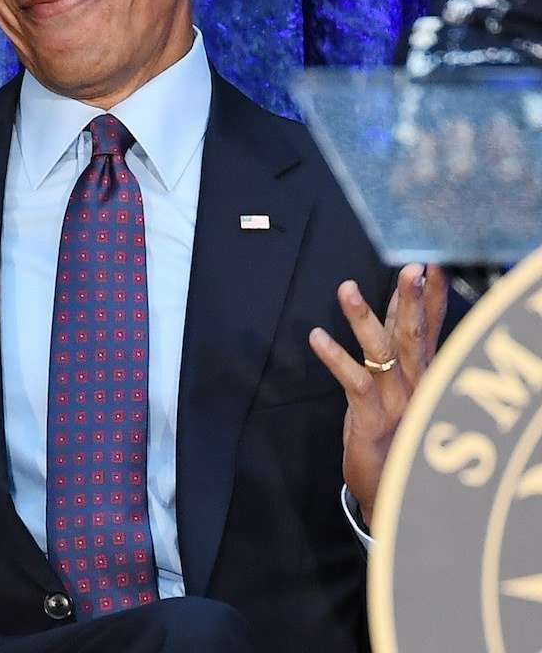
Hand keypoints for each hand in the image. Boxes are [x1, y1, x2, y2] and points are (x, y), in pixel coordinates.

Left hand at [308, 263, 446, 524]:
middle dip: (413, 300)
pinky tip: (316, 336)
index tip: (432, 262)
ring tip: (347, 288)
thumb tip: (401, 303)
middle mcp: (417, 384)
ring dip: (365, 319)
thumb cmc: (392, 428)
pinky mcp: (372, 419)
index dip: (434, 296)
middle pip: (415, 335)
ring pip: (384, 353)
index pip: (431, 327)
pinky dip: (335, 357)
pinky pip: (355, 383)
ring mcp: (397, 402)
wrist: (389, 488)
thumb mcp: (398, 382)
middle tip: (411, 268)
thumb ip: (399, 344)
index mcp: (423, 373)